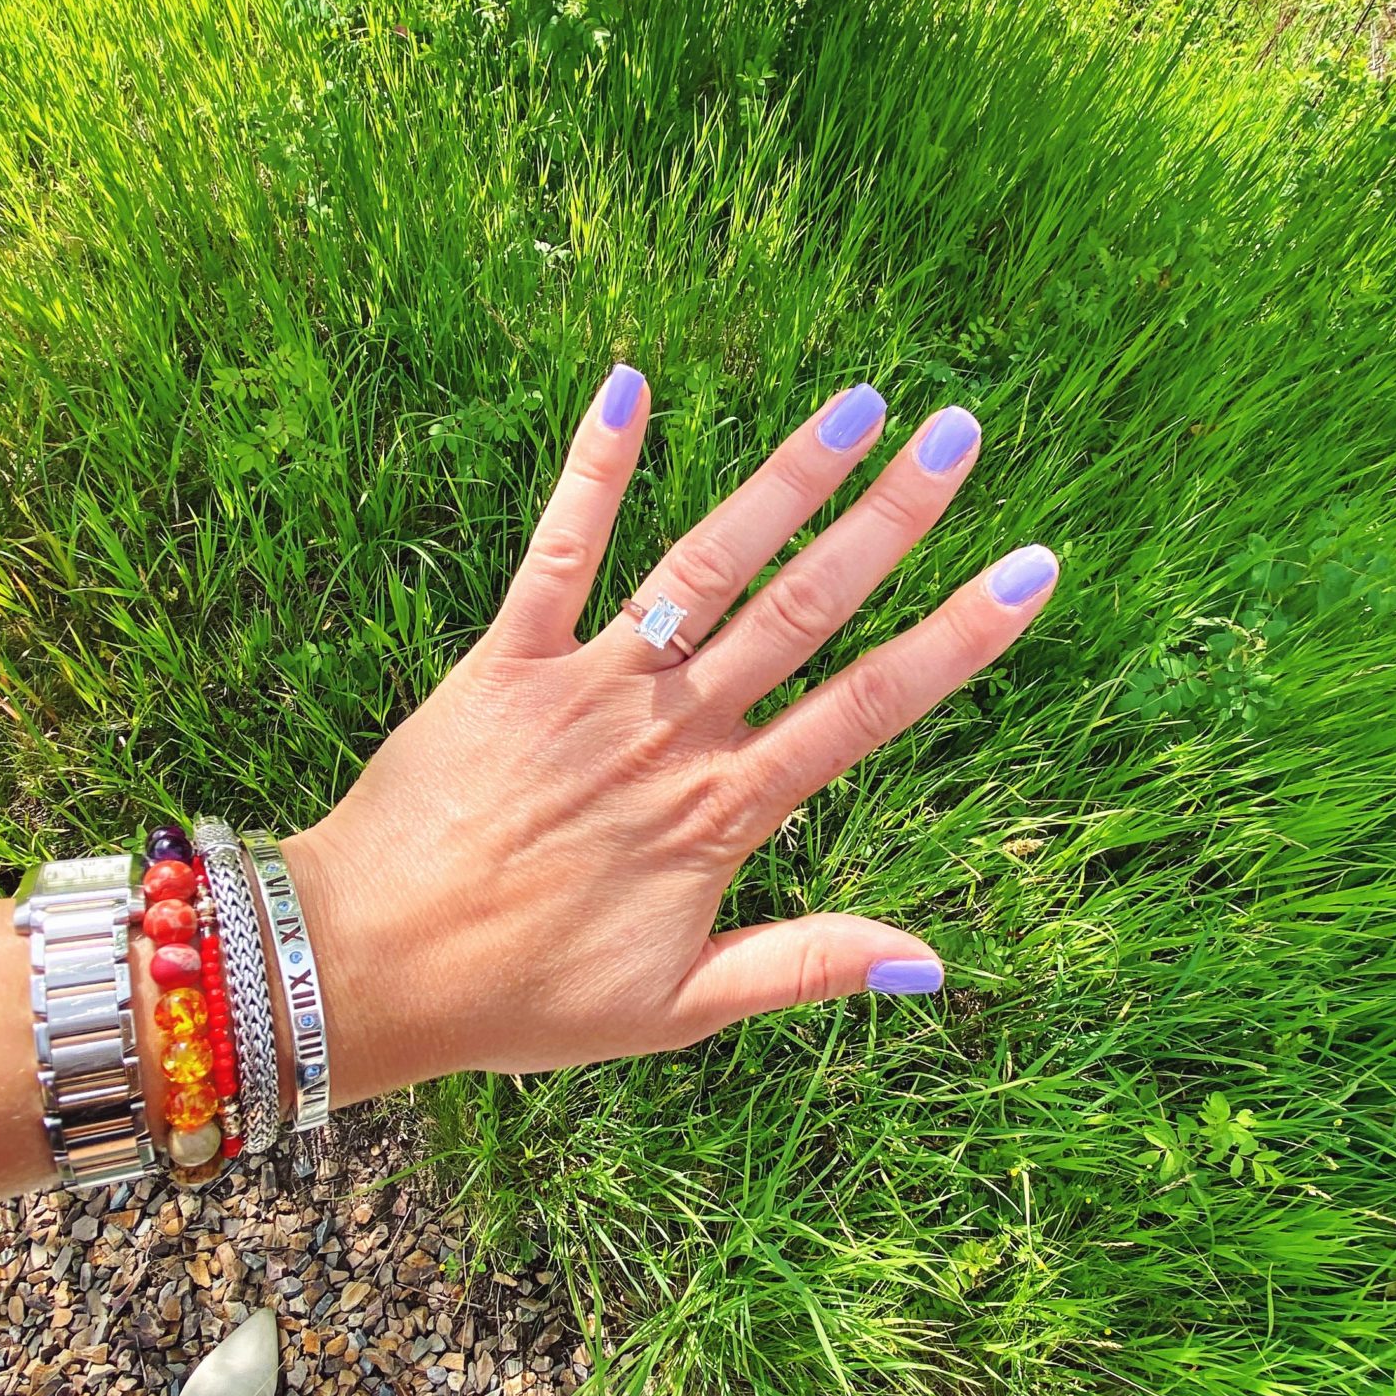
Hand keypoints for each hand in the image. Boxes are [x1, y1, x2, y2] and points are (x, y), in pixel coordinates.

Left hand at [285, 364, 1057, 1103]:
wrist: (366, 971)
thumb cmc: (520, 1001)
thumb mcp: (676, 1009)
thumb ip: (803, 965)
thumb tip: (932, 960)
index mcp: (721, 813)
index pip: (866, 709)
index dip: (957, 638)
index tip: (1030, 569)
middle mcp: (668, 733)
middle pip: (803, 610)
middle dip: (890, 519)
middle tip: (961, 434)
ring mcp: (587, 688)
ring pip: (704, 566)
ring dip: (781, 480)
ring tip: (855, 406)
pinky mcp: (503, 662)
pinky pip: (556, 552)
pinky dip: (592, 470)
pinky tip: (630, 386)